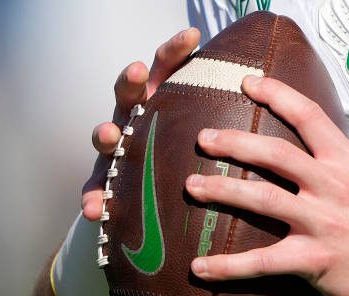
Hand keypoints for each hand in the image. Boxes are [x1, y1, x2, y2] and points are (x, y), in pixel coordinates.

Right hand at [82, 28, 200, 220]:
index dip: (175, 52)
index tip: (193, 36)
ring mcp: (116, 148)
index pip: (164, 69)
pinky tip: (92, 207)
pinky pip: (95, 187)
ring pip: (106, 135)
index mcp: (157, 102)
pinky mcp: (104, 179)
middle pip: (127, 94)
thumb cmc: (179, 154)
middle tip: (137, 71)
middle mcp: (133, 119)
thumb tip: (256, 95)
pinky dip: (93, 196)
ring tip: (110, 135)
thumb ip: (214, 120)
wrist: (153, 195)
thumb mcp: (196, 136)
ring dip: (105, 133)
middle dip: (130, 81)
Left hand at [185, 76, 348, 295]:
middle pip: (274, 154)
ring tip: (191, 186)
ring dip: (221, 190)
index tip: (248, 83)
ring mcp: (321, 222)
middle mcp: (332, 186)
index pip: (309, 116)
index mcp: (347, 162)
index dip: (277, 94)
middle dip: (234, 142)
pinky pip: (261, 261)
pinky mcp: (312, 259)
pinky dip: (228, 266)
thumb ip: (339, 162)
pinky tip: (199, 267)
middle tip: (202, 139)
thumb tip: (309, 147)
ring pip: (261, 199)